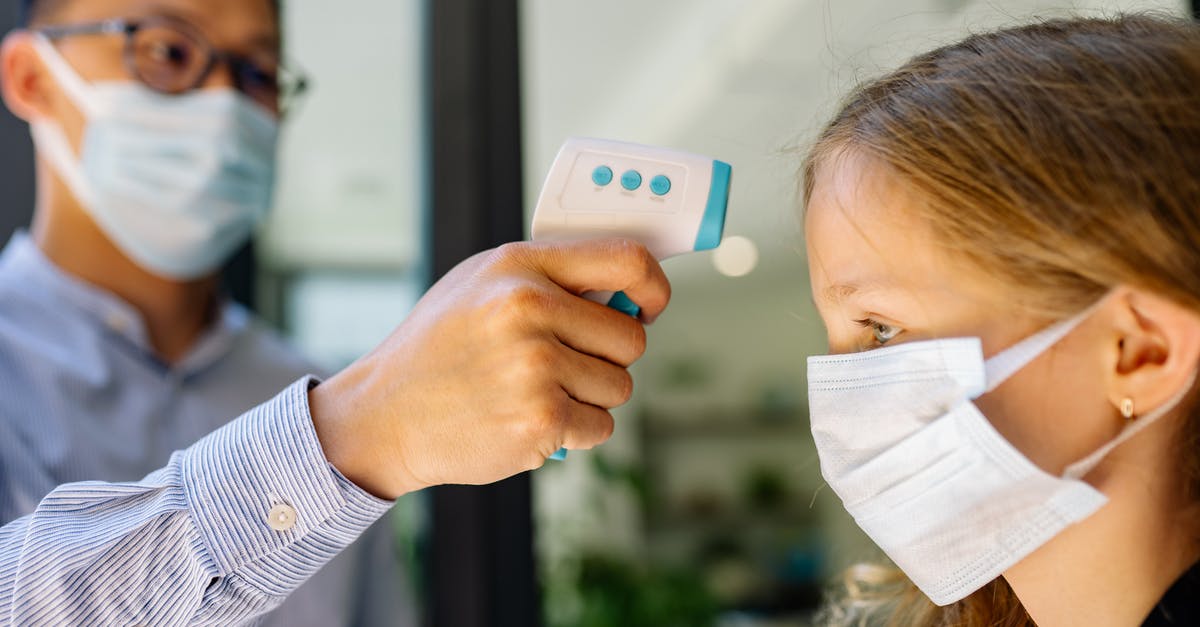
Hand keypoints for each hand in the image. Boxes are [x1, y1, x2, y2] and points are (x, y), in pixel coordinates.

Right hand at [309, 239, 670, 498]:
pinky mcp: (539, 419)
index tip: (650, 306)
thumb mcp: (480, 285)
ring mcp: (535, 365)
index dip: (654, 287)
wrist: (385, 414)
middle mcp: (529, 308)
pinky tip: (529, 419)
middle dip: (608, 358)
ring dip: (589, 397)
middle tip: (565, 365)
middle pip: (631, 337)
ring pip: (619, 386)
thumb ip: (549, 278)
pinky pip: (600, 426)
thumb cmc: (440, 348)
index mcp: (519, 266)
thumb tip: (624, 293)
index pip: (626, 261)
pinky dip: (575, 431)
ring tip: (534, 391)